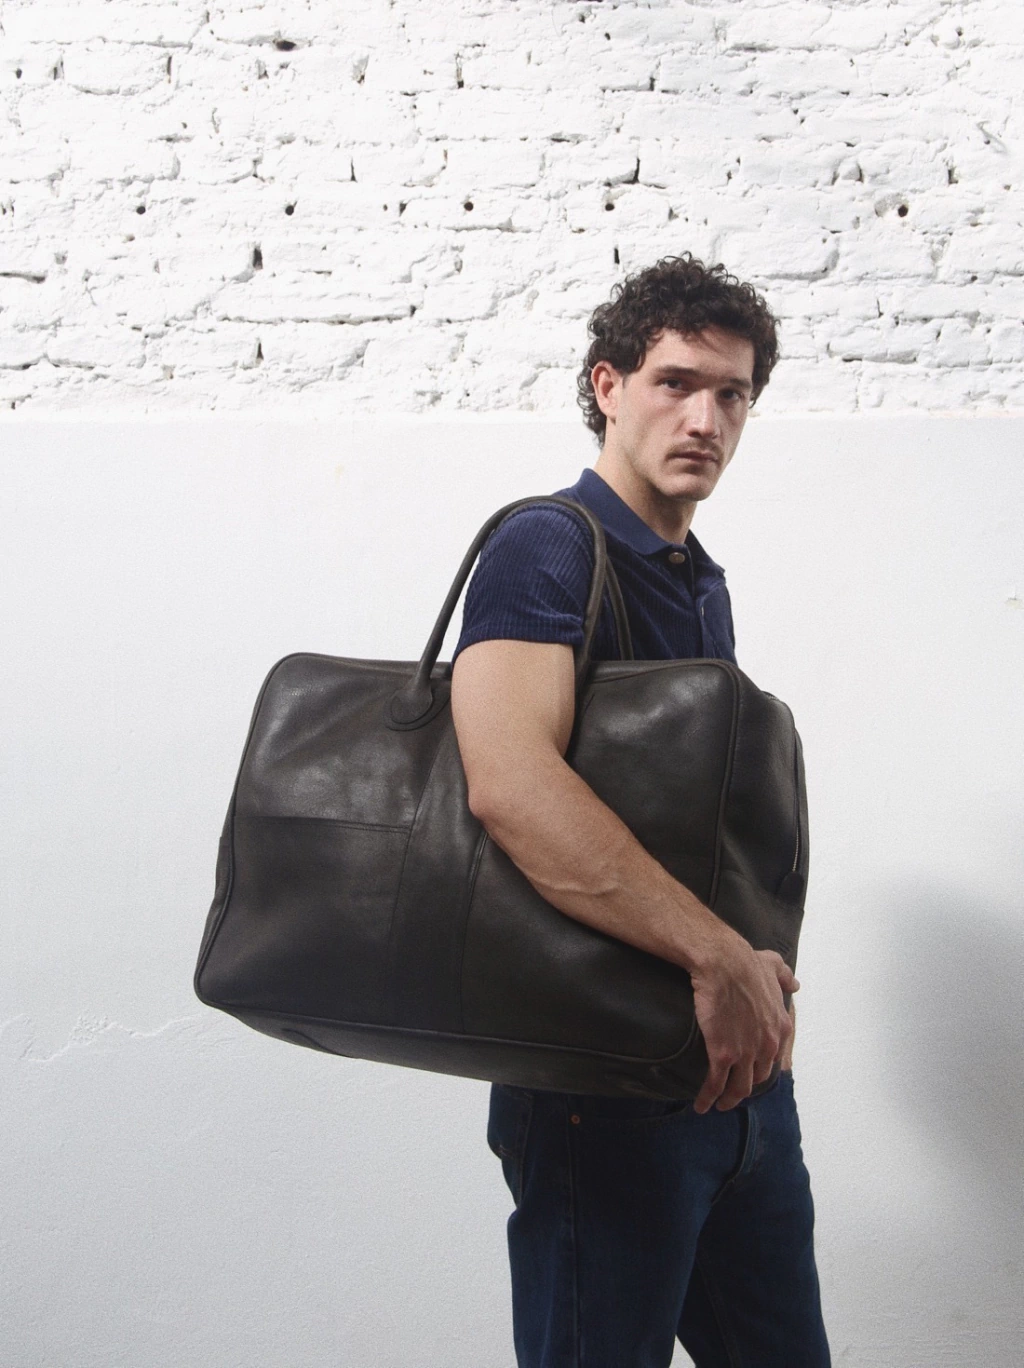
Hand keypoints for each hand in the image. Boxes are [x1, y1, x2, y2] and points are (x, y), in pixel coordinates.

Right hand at [690, 933, 797, 1114]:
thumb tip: (794, 984)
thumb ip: (784, 976)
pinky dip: (708, 1097)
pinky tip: (701, 1105)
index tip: (752, 1072)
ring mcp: (746, 1052)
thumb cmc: (746, 962)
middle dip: (746, 1087)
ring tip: (718, 1105)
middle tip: (734, 1091)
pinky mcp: (724, 1054)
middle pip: (757, 1077)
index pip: (775, 1058)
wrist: (724, 963)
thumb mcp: (773, 966)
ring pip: (739, 1087)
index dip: (762, 1068)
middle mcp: (767, 1045)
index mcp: (781, 1027)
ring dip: (728, 1100)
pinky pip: (716, 1083)